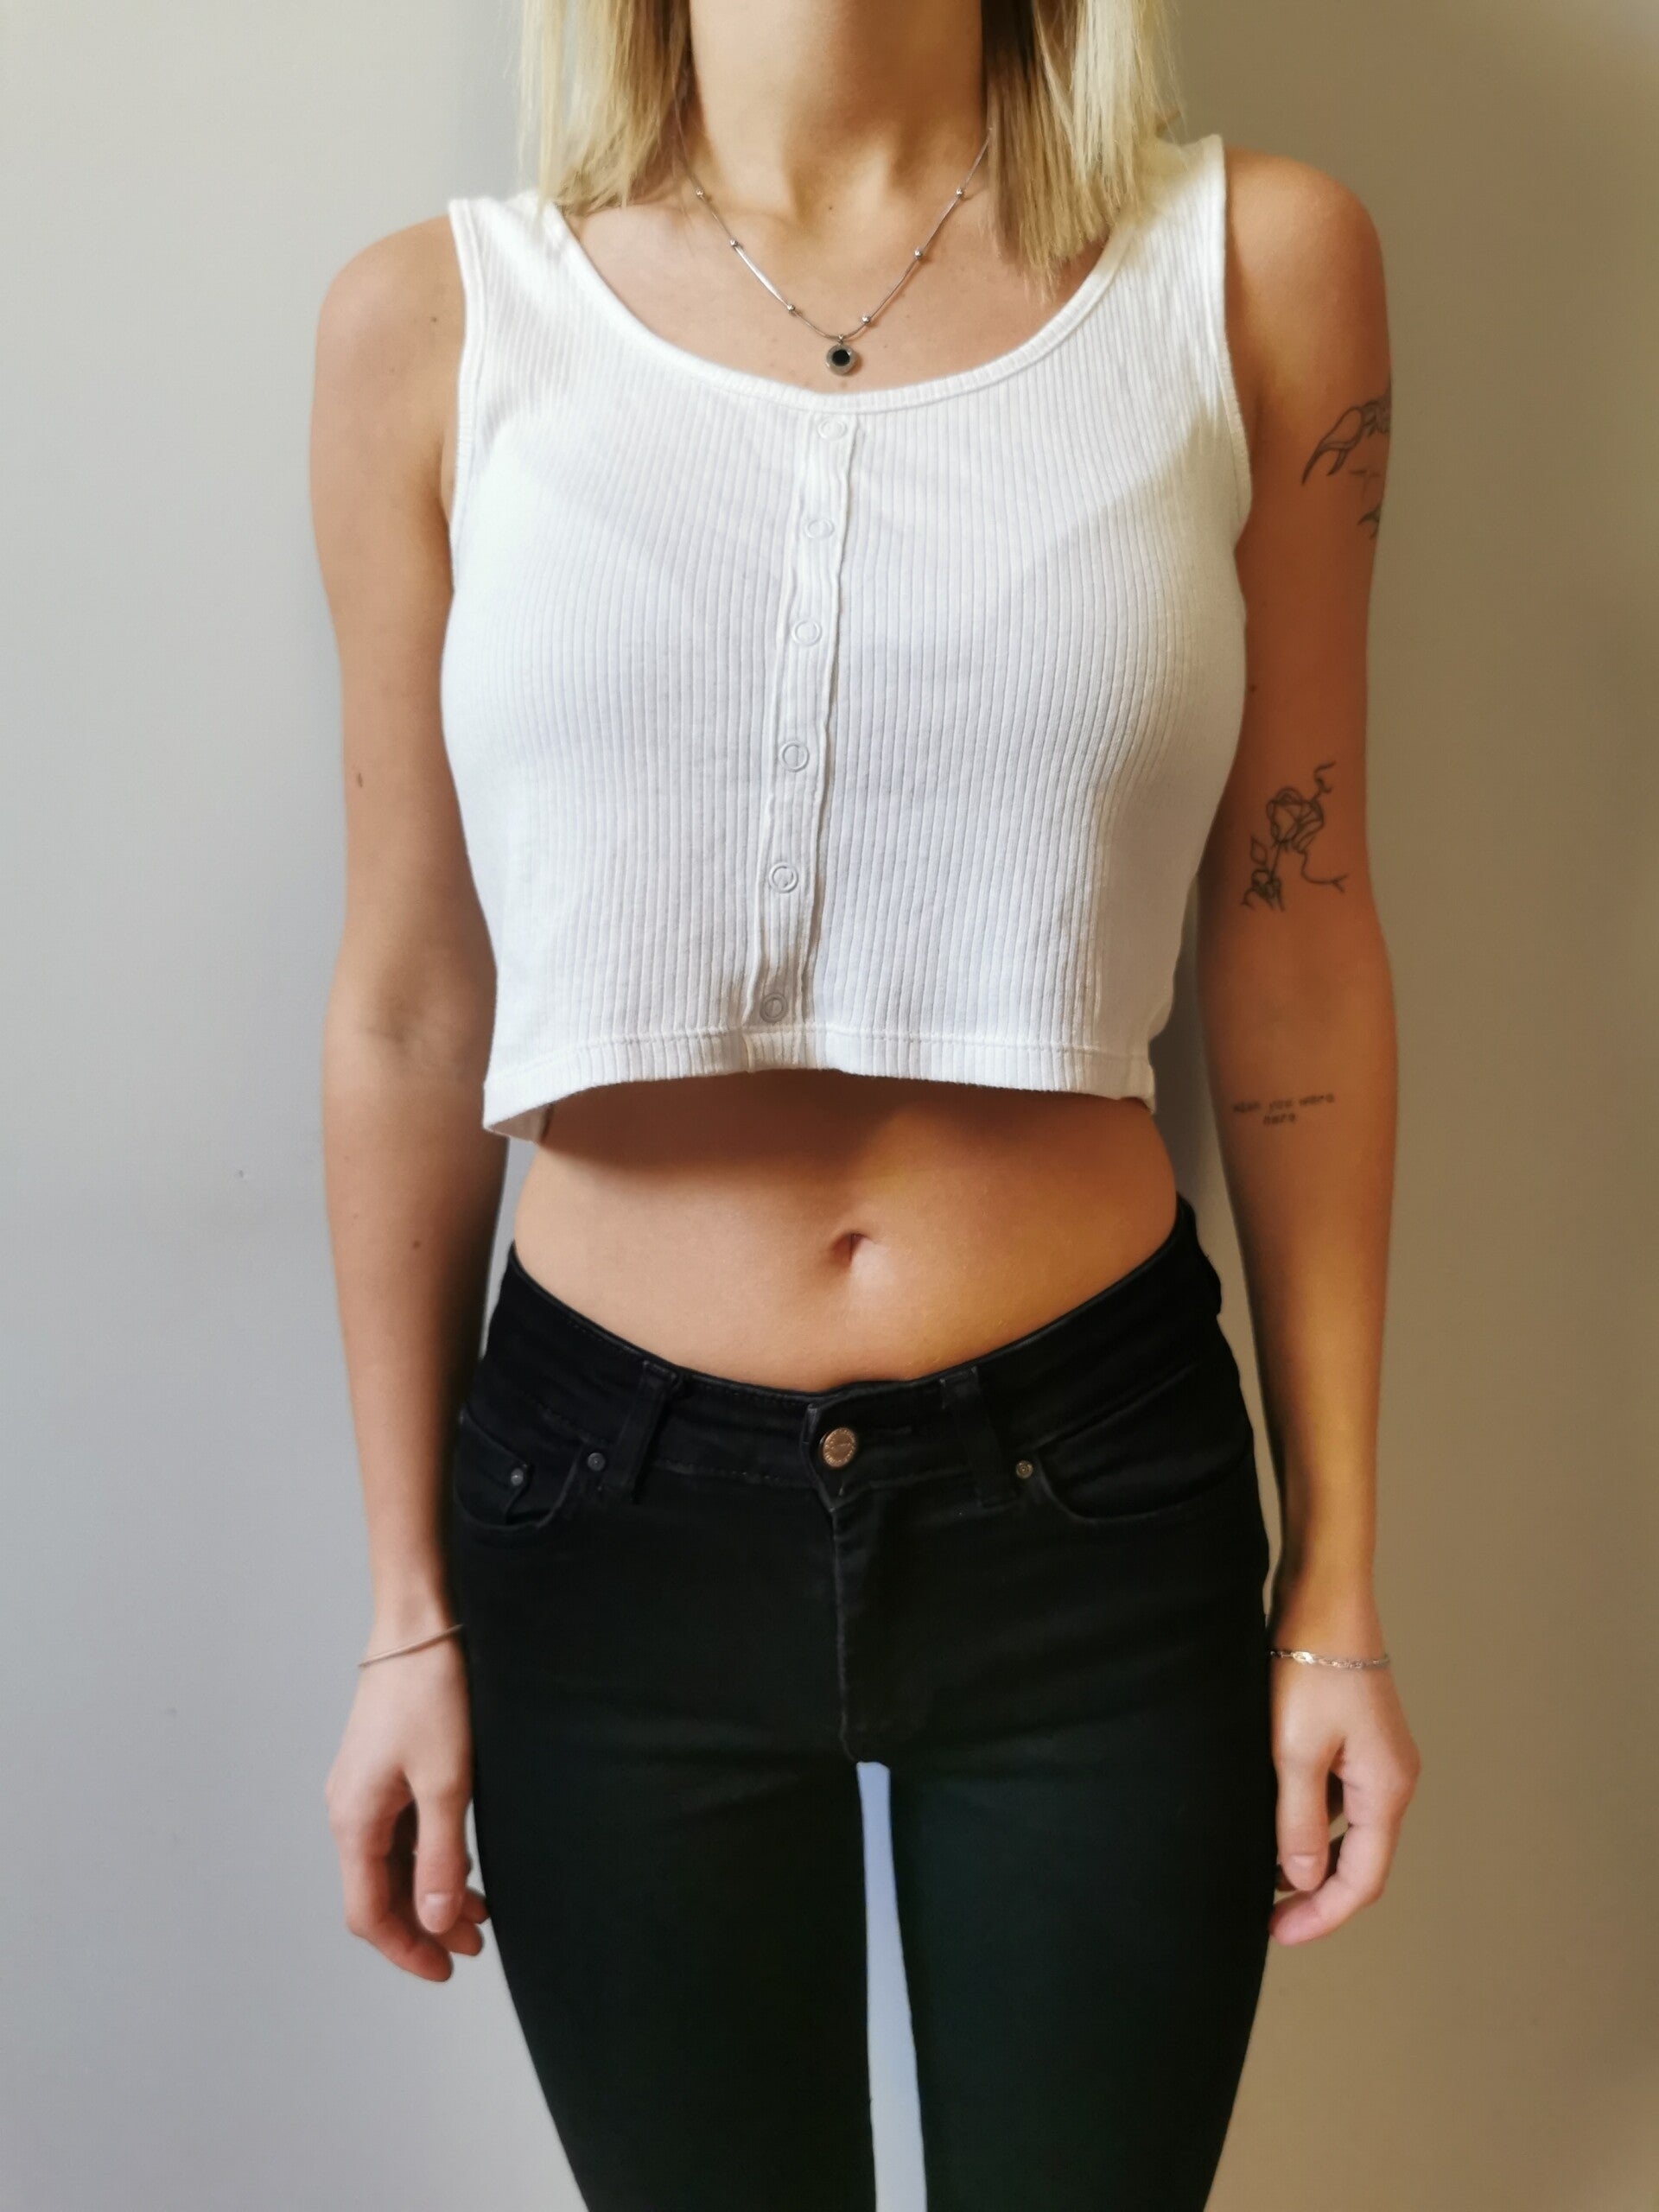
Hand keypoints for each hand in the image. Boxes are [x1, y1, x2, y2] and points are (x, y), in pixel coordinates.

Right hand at [325, 1631, 488, 1980]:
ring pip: (393, 1863)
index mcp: (354, 1820)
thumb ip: (440, 1855)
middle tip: (473, 1946)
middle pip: (380, 1891)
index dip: (405, 1949)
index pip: (368, 1912)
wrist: (418, 1625)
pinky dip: (430, 1858)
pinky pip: (401, 1833)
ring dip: (431, 1892)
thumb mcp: (446, 1781)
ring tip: (478, 1914)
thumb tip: (432, 1922)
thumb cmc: (430, 1693)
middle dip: (424, 1925)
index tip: (444, 1971)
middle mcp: (350, 1810)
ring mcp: (365, 1790)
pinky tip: (463, 1867)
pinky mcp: (383, 1770)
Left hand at [1266, 1590, 1421, 1943]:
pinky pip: (1337, 1796)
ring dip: (1311, 1855)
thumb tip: (1305, 1880)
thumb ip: (1300, 1821)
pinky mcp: (1355, 1736)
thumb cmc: (1310, 1666)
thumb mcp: (1295, 1751)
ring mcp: (1375, 1756)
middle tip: (1268, 1916)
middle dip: (1317, 1893)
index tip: (1277, 1934)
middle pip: (1361, 1859)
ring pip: (1348, 1828)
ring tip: (1261, 1874)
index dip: (1322, 1915)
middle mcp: (1391, 1777)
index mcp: (1387, 1788)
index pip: (1363, 1878)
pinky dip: (1310, 1818)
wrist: (1322, 1595)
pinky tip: (1272, 1819)